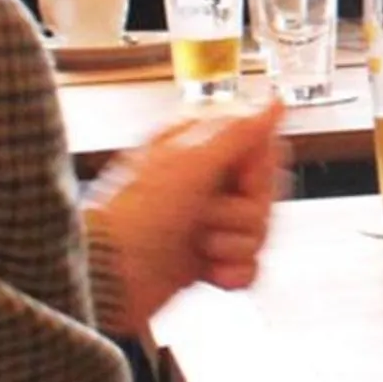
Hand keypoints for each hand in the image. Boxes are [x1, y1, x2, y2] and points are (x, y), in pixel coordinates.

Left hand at [86, 98, 286, 333]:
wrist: (108, 279)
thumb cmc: (135, 215)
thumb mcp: (189, 163)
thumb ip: (238, 131)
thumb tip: (274, 103)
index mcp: (200, 149)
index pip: (262, 149)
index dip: (258, 169)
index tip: (240, 180)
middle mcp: (206, 183)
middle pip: (265, 193)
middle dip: (246, 213)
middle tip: (210, 216)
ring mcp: (207, 222)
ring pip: (259, 231)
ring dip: (233, 244)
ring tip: (201, 246)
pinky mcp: (208, 259)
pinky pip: (249, 264)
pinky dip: (233, 271)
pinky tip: (212, 272)